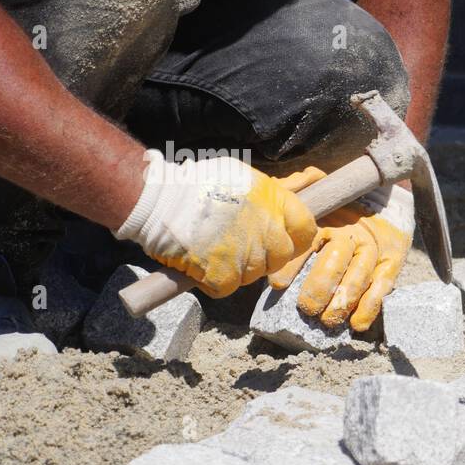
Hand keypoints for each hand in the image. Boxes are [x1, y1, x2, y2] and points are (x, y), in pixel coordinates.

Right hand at [116, 152, 319, 297]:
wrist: (157, 200)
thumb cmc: (194, 184)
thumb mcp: (240, 176)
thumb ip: (265, 196)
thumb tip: (277, 209)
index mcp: (274, 201)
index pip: (306, 229)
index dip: (294, 237)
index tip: (280, 239)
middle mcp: (267, 229)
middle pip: (281, 257)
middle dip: (263, 257)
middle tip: (237, 247)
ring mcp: (247, 255)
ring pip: (253, 275)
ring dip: (236, 269)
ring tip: (212, 250)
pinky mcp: (224, 275)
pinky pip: (227, 288)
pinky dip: (212, 282)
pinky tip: (199, 265)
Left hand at [269, 184, 413, 331]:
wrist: (384, 202)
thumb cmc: (338, 211)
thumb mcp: (315, 203)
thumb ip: (292, 211)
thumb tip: (268, 223)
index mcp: (327, 220)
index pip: (307, 241)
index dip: (292, 264)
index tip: (277, 285)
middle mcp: (350, 234)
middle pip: (335, 260)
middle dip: (320, 287)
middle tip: (307, 308)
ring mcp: (372, 249)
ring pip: (358, 275)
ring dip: (343, 301)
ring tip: (328, 320)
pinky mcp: (390, 262)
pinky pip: (381, 286)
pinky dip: (369, 307)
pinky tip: (356, 324)